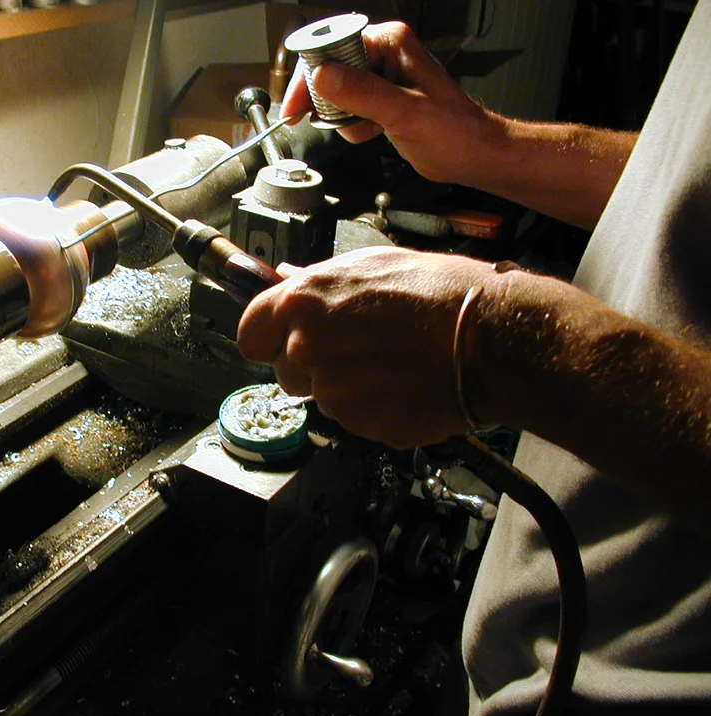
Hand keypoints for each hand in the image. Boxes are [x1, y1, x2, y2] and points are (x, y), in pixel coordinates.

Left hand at [236, 246, 494, 447]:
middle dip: (311, 365)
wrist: (491, 339)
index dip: (267, 338)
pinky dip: (374, 409)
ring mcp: (332, 392)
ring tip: (391, 363)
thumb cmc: (441, 293)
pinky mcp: (360, 425)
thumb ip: (319, 279)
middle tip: (357, 349)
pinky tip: (404, 385)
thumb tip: (287, 279)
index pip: (249, 334)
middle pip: (285, 371)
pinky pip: (355, 420)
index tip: (281, 340)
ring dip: (346, 387)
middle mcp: (307, 348)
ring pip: (322, 397)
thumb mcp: (373, 263)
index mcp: (302, 303)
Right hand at [282, 22, 498, 185]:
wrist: (472, 155)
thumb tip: (323, 77)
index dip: (310, 76)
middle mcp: (384, 54)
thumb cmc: (454, 132)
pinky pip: (349, 108)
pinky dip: (352, 125)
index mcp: (390, 43)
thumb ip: (361, 92)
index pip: (333, 47)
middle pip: (329, 69)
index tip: (296, 104)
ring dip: (343, 118)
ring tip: (364, 129)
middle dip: (327, 101)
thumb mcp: (402, 112)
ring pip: (336, 92)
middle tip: (326, 120)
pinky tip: (371, 133)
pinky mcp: (381, 99)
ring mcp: (382, 77)